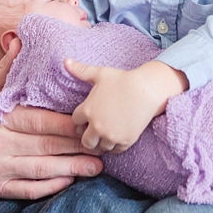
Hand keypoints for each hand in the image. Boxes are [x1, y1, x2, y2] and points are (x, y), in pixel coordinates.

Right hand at [0, 46, 102, 198]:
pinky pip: (28, 189)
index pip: (39, 120)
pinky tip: (69, 181)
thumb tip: (20, 41)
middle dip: (76, 146)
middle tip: (101, 143)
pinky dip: (50, 187)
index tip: (88, 122)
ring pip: (40, 169)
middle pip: (44, 145)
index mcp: (0, 117)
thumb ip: (6, 68)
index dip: (66, 123)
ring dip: (71, 168)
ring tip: (96, 166)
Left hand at [65, 59, 185, 153]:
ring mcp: (111, 135)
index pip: (75, 122)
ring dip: (102, 142)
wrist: (147, 89)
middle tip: (96, 130)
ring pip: (100, 148)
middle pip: (85, 141)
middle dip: (89, 136)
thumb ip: (81, 70)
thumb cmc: (123, 79)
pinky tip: (118, 136)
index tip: (88, 116)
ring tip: (108, 133)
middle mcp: (96, 126)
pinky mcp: (125, 141)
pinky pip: (115, 151)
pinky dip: (115, 146)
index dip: (81, 119)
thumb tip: (65, 61)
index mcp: (87, 110)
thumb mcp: (100, 73)